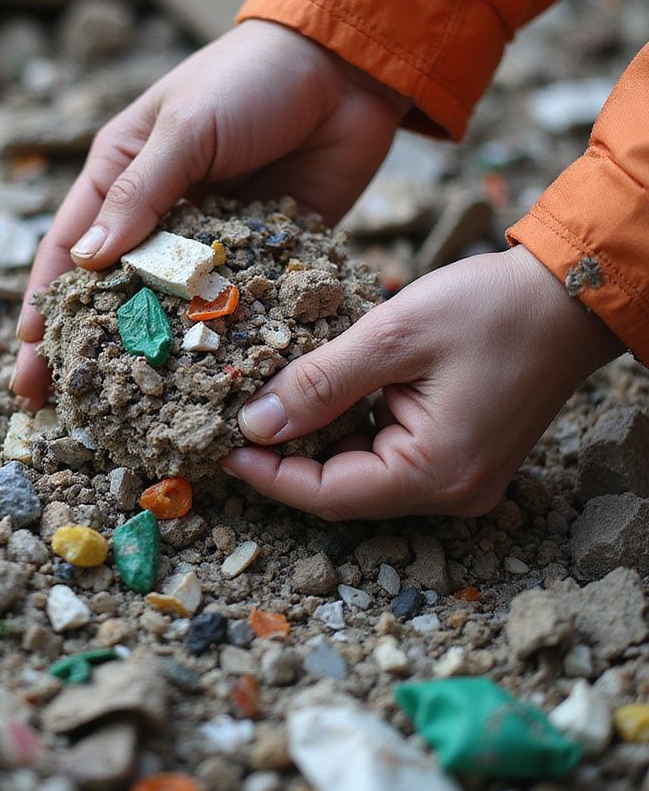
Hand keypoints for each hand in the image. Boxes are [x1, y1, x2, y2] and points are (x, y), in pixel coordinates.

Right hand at [12, 18, 409, 406]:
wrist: (345, 68)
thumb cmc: (250, 79)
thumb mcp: (185, 128)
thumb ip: (139, 194)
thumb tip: (85, 261)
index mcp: (121, 174)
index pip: (67, 249)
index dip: (43, 307)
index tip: (28, 363)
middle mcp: (158, 214)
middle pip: (112, 290)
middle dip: (90, 347)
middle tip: (68, 407)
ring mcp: (208, 240)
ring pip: (171, 307)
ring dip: (153, 353)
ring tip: (136, 409)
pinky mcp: (258, 255)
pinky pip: (232, 303)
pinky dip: (219, 338)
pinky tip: (211, 380)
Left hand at [221, 246, 623, 518]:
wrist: (567, 296)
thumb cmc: (491, 308)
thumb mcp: (393, 337)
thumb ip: (319, 384)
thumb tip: (256, 423)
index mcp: (437, 473)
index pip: (328, 494)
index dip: (269, 475)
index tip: (222, 448)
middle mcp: (450, 491)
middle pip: (344, 490)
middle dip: (287, 457)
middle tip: (239, 418)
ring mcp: (459, 477)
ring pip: (363, 472)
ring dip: (317, 439)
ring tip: (274, 400)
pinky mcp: (460, 455)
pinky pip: (389, 455)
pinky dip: (350, 428)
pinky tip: (324, 394)